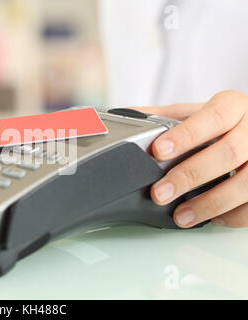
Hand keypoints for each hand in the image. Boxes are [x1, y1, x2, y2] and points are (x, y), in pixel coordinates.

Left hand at [134, 90, 247, 227]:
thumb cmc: (220, 123)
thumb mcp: (194, 113)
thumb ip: (164, 116)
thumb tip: (125, 116)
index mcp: (234, 106)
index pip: (213, 116)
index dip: (186, 135)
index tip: (158, 151)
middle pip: (229, 152)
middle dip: (191, 175)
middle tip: (160, 193)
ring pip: (247, 183)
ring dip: (210, 203)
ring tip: (181, 216)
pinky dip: (234, 215)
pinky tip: (212, 219)